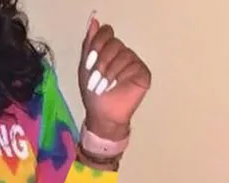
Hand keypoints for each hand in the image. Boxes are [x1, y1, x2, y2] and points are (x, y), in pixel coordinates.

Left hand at [79, 15, 151, 138]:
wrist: (103, 115)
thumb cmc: (94, 94)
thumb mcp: (85, 68)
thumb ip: (89, 44)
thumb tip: (94, 20)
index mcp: (108, 49)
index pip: (105, 32)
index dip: (97, 45)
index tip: (89, 62)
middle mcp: (122, 52)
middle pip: (114, 43)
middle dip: (101, 62)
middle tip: (95, 80)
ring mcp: (133, 61)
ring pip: (123, 54)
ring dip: (110, 71)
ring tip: (104, 86)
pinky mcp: (142, 72)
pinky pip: (133, 65)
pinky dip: (122, 75)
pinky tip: (117, 86)